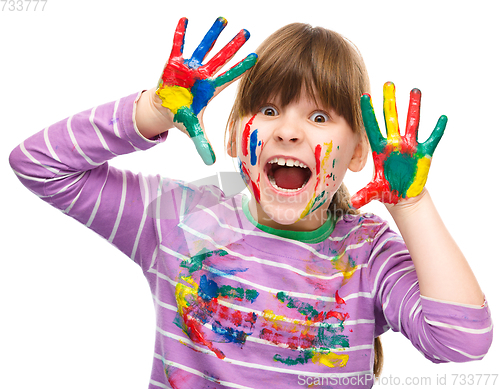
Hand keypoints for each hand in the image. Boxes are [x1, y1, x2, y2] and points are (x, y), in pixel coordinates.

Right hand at [156, 17, 256, 164]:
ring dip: (212, 35)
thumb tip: (211, 162)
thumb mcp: (192, 129)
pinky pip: (177, 44)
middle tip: (246, 32)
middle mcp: (202, 75)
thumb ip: (202, 143)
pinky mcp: (173, 62)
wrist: (163, 108)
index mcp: (210, 89)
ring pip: (203, 47)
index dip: (241, 68)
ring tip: (223, 20)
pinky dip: (180, 33)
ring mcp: (189, 67)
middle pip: (221, 58)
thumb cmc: (181, 115)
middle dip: (233, 46)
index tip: (255, 57)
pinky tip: (185, 20)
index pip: (229, 77)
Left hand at [351, 82, 446, 207]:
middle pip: (391, 119)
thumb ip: (365, 194)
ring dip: (413, 107)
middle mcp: (394, 143)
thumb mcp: (375, 191)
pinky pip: (431, 138)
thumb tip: (355, 203)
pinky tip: (442, 117)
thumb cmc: (386, 190)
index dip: (368, 114)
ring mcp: (409, 146)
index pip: (372, 128)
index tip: (363, 97)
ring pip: (411, 123)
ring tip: (414, 90)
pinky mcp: (423, 153)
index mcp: (380, 149)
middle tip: (388, 83)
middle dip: (390, 102)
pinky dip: (437, 129)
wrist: (402, 196)